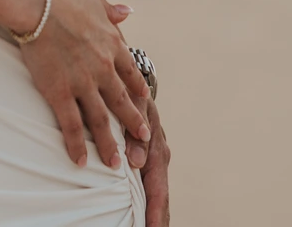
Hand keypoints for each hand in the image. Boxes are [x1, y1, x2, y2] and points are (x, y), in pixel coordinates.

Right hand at [11, 0, 151, 170]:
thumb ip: (110, 10)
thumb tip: (128, 13)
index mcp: (111, 42)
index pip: (130, 71)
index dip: (137, 87)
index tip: (144, 99)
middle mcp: (103, 66)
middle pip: (122, 100)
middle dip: (133, 122)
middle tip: (143, 138)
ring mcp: (83, 82)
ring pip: (101, 119)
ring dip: (109, 143)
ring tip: (116, 164)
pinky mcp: (60, 91)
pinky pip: (71, 125)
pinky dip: (76, 145)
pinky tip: (80, 161)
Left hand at [130, 94, 169, 225]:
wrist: (131, 79)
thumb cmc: (130, 92)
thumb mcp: (133, 106)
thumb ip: (135, 132)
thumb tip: (136, 163)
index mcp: (156, 149)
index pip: (158, 189)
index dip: (155, 212)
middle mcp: (158, 157)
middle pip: (161, 197)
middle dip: (159, 219)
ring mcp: (154, 158)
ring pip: (157, 192)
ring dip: (156, 213)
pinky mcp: (146, 156)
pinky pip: (149, 183)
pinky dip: (149, 201)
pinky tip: (145, 215)